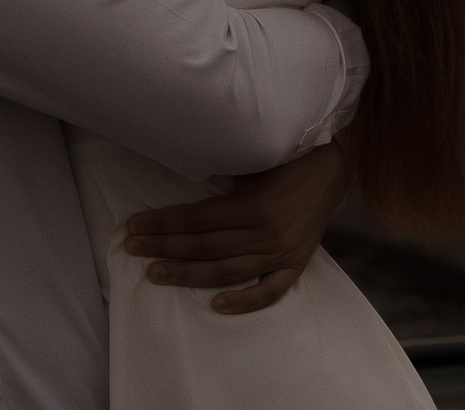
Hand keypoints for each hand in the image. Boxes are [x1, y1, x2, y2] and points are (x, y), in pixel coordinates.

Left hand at [120, 141, 348, 313]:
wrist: (331, 168)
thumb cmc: (284, 159)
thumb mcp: (250, 161)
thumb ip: (220, 177)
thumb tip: (180, 180)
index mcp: (253, 205)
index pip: (197, 220)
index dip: (163, 223)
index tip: (134, 225)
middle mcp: (266, 234)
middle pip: (205, 247)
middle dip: (164, 247)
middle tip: (133, 248)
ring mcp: (281, 254)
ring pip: (226, 272)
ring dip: (187, 274)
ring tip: (156, 273)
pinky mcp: (295, 266)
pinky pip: (269, 292)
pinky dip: (244, 302)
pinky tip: (216, 305)